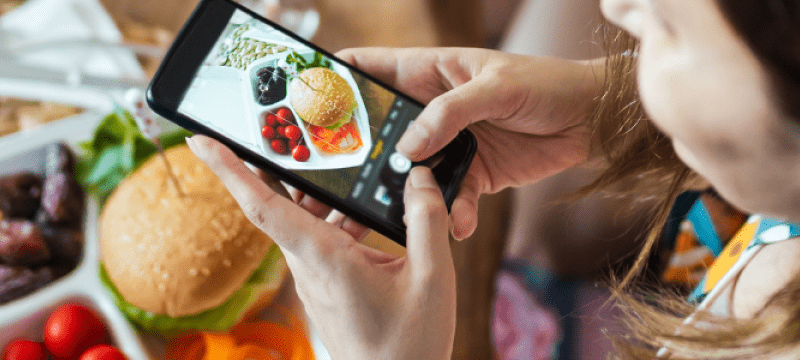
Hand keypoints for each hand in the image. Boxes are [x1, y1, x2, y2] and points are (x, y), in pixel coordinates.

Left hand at [187, 135, 456, 359]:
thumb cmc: (408, 346)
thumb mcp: (431, 278)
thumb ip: (425, 221)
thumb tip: (416, 176)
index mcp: (324, 258)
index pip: (263, 206)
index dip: (228, 170)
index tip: (201, 140)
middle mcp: (310, 265)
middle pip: (280, 204)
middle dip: (280, 163)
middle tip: (283, 128)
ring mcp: (315, 278)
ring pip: (303, 221)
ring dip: (317, 192)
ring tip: (339, 164)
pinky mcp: (327, 286)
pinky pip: (321, 240)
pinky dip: (336, 218)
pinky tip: (365, 213)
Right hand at [337, 48, 602, 238]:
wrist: (592, 122)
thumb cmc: (546, 84)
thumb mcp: (497, 86)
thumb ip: (450, 113)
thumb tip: (408, 147)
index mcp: (428, 73)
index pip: (369, 70)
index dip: (336, 83)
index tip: (307, 107)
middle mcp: (431, 110)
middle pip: (379, 132)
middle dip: (357, 157)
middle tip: (332, 184)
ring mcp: (448, 145)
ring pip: (409, 172)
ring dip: (402, 195)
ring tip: (391, 217)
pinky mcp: (471, 175)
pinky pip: (449, 198)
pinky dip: (451, 214)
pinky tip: (459, 223)